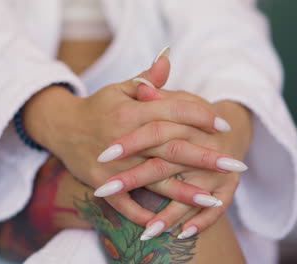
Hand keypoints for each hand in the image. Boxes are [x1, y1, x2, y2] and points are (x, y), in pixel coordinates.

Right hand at [22, 51, 232, 224]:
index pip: (171, 113)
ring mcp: (112, 166)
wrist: (62, 127)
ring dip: (184, 191)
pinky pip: (125, 203)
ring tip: (215, 198)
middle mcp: (122, 140)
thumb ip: (147, 79)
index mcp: (129, 113)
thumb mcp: (120, 88)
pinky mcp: (101, 183)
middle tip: (234, 164)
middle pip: (169, 148)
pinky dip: (145, 214)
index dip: (199, 117)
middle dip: (204, 157)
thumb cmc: (98, 106)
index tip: (223, 125)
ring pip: (153, 180)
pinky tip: (171, 225)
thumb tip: (169, 58)